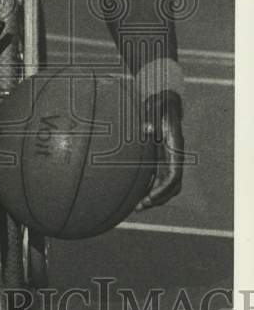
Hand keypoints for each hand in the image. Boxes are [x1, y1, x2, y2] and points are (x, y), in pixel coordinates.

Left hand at [135, 90, 184, 210]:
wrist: (164, 102)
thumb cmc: (158, 105)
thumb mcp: (154, 108)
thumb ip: (151, 118)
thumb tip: (147, 129)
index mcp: (175, 148)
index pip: (173, 176)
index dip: (162, 190)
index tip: (148, 198)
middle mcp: (174, 157)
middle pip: (171, 187)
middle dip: (157, 199)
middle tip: (139, 207)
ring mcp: (168, 159)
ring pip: (166, 186)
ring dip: (154, 197)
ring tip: (136, 207)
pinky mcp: (161, 159)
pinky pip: (158, 179)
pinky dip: (149, 189)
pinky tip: (135, 195)